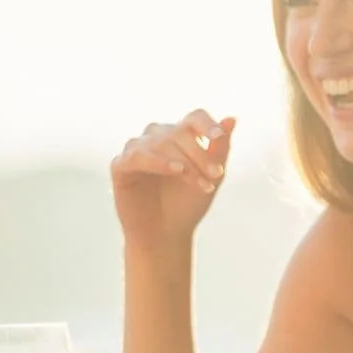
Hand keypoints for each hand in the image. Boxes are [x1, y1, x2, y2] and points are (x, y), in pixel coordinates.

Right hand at [111, 110, 235, 249]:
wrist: (167, 235)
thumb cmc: (188, 204)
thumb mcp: (211, 177)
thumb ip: (220, 149)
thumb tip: (232, 119)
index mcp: (180, 135)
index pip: (194, 118)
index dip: (207, 124)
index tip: (218, 137)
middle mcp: (157, 137)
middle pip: (180, 133)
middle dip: (200, 155)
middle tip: (217, 176)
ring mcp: (137, 149)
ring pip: (161, 143)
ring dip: (185, 163)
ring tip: (201, 184)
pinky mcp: (120, 166)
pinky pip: (138, 156)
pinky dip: (158, 161)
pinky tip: (176, 170)